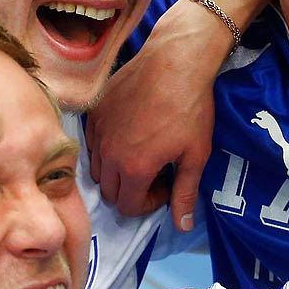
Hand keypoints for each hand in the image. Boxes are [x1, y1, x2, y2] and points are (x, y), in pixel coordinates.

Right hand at [87, 24, 215, 228]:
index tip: (166, 185)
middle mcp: (108, 154)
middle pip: (110, 192)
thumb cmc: (191, 109)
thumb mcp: (196, 155)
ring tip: (142, 152)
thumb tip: (181, 227)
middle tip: (155, 171)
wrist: (175, 61)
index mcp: (133, 169)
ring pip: (98, 168)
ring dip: (118, 170)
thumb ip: (185, 193)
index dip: (149, 203)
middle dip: (132, 190)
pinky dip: (107, 147)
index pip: (127, 207)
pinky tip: (130, 131)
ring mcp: (97, 131)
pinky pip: (92, 143)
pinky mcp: (94, 111)